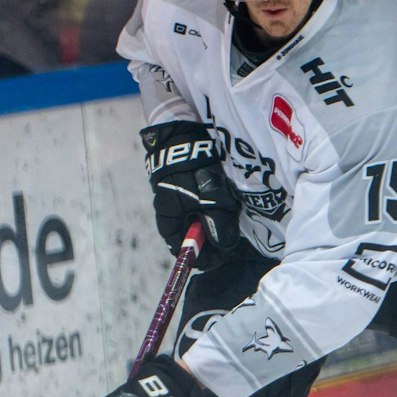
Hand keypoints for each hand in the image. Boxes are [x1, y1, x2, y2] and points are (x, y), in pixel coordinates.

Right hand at [142, 121, 239, 269]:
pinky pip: (195, 206)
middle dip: (209, 240)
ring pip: (193, 222)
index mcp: (169, 222)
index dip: (203, 257)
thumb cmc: (194, 171)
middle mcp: (167, 214)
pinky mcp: (179, 189)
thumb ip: (218, 226)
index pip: (183, 250)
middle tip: (228, 237)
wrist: (182, 139)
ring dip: (210, 223)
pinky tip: (220, 201)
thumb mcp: (211, 201)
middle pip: (189, 237)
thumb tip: (225, 247)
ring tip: (227, 216)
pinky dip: (208, 208)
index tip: (221, 256)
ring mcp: (172, 201)